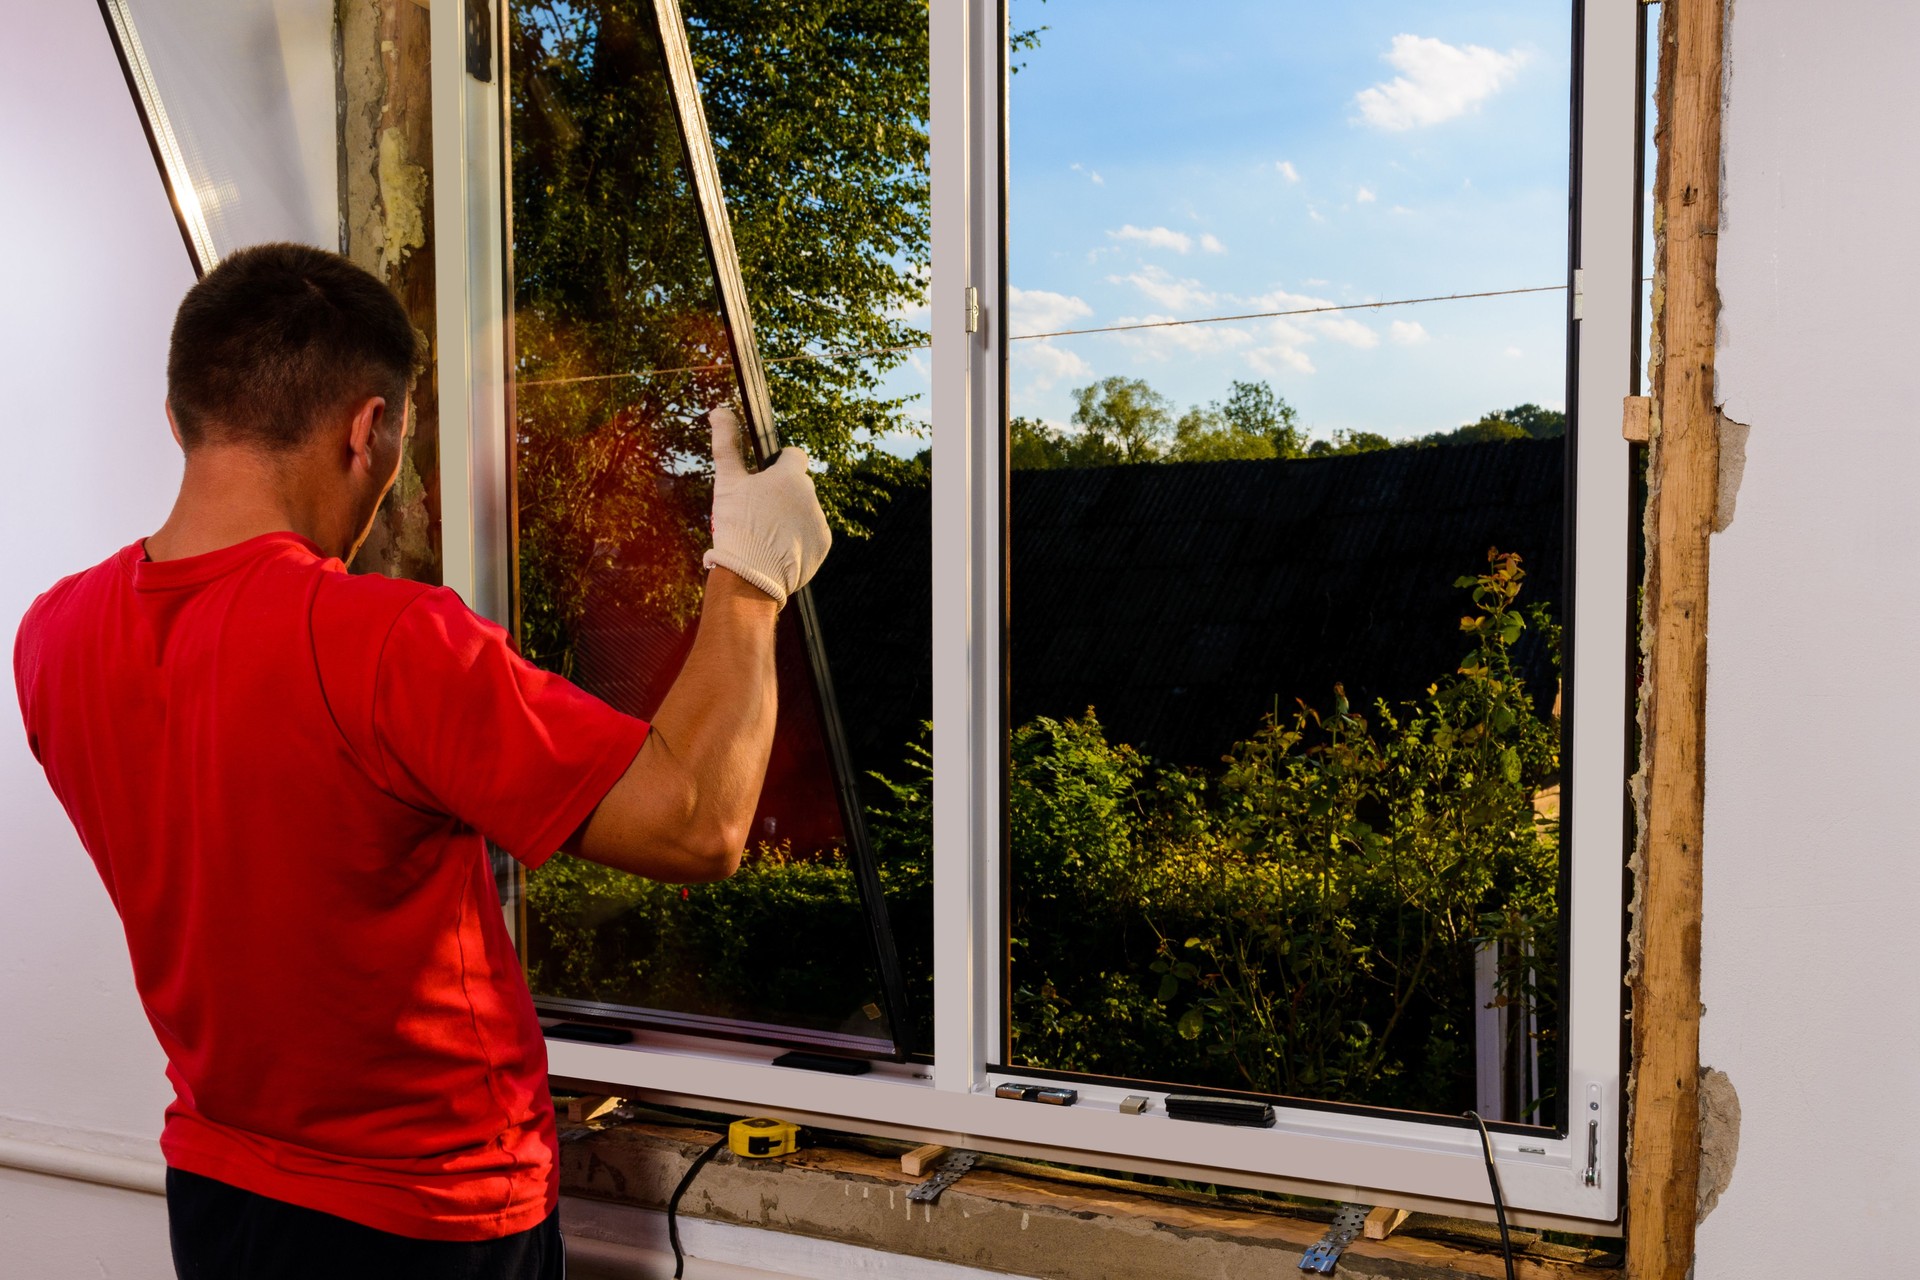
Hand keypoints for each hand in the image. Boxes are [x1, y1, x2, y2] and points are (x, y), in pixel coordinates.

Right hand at [700, 407, 830, 607]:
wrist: (751, 575)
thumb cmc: (736, 525)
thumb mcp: (727, 482)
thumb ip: (726, 444)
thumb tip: (719, 410)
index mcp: (791, 476)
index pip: (795, 456)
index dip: (780, 464)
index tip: (765, 479)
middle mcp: (812, 496)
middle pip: (799, 487)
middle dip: (783, 494)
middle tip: (758, 513)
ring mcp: (819, 521)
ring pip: (805, 511)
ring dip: (790, 517)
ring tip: (766, 535)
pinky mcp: (823, 545)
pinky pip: (811, 535)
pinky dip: (798, 540)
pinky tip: (778, 549)